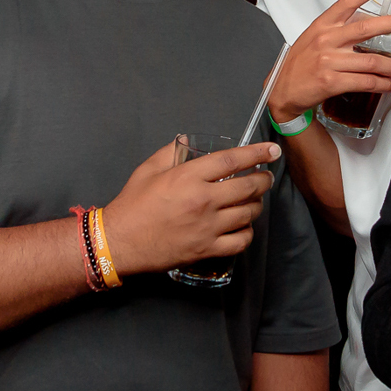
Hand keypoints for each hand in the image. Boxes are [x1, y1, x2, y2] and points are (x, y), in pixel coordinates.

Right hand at [102, 140, 277, 276]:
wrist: (120, 243)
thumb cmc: (132, 205)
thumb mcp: (147, 170)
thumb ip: (169, 153)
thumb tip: (185, 140)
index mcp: (188, 177)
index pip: (232, 160)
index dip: (256, 153)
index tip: (270, 150)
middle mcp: (203, 200)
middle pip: (248, 187)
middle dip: (263, 180)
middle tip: (266, 177)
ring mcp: (207, 227)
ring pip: (248, 213)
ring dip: (256, 205)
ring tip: (254, 201)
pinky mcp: (207, 249)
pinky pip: (240, 241)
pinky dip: (247, 232)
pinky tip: (243, 226)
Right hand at [269, 0, 390, 122]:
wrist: (282, 90)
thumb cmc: (299, 64)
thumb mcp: (312, 38)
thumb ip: (336, 30)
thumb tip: (366, 25)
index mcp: (322, 26)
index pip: (345, 3)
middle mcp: (326, 41)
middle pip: (366, 28)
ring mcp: (329, 61)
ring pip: (372, 61)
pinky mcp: (332, 81)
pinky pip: (365, 82)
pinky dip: (382, 84)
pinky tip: (390, 84)